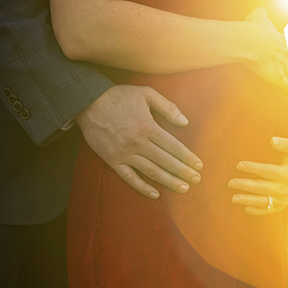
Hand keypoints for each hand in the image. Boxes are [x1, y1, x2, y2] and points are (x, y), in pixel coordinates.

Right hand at [76, 85, 202, 198]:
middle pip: (166, 161)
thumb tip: (185, 122)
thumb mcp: (146, 93)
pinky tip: (155, 194)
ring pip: (151, 172)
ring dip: (168, 181)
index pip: (174, 147)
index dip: (188, 157)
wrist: (88, 103)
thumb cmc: (119, 96)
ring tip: (183, 188)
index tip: (199, 165)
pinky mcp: (112, 160)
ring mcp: (125, 154)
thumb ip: (167, 107)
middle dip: (183, 172)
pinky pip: (129, 177)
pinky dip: (142, 187)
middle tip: (196, 180)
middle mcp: (138, 143)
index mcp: (148, 127)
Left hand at [228, 137, 287, 214]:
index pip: (267, 171)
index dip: (253, 168)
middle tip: (230, 183)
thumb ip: (285, 144)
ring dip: (247, 200)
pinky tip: (244, 208)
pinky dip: (256, 211)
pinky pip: (267, 210)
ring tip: (233, 198)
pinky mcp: (280, 206)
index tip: (239, 165)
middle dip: (245, 185)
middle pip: (262, 188)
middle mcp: (284, 188)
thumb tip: (272, 140)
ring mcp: (282, 199)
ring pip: (263, 201)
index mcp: (287, 174)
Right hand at [241, 7, 287, 94]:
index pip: (281, 45)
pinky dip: (286, 88)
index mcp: (279, 39)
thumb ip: (261, 12)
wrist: (249, 41)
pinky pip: (286, 86)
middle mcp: (283, 52)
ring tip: (281, 76)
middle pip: (285, 58)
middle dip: (281, 61)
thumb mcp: (258, 14)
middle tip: (273, 63)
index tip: (270, 50)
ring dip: (285, 73)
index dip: (276, 48)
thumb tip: (262, 9)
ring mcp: (281, 65)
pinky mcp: (277, 77)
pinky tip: (286, 90)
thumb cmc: (252, 28)